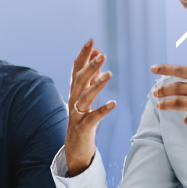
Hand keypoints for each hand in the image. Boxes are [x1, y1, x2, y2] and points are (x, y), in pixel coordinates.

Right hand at [64, 39, 116, 175]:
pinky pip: (93, 117)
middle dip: (90, 66)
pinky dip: (102, 110)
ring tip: (109, 74)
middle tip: (102, 54)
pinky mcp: (83, 127)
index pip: (76, 69)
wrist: (75, 146)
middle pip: (79, 80)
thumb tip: (97, 54)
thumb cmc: (83, 118)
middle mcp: (73, 100)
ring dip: (96, 85)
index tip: (91, 41)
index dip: (83, 55)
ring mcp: (77, 114)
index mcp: (74, 91)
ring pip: (84, 97)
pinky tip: (113, 104)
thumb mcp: (86, 95)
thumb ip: (91, 75)